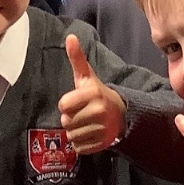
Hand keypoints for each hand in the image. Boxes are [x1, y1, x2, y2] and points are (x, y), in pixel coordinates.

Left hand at [59, 33, 125, 152]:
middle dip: (70, 118)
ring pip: (71, 136)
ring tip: (85, 123)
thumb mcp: (86, 76)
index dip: (66, 104)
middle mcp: (98, 111)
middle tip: (81, 113)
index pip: (63, 105)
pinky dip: (81, 143)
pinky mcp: (102, 144)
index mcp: (93, 93)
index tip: (75, 101)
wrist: (120, 114)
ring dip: (75, 131)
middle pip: (66, 122)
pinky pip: (78, 148)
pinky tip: (89, 134)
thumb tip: (70, 36)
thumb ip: (77, 58)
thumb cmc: (96, 94)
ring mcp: (101, 129)